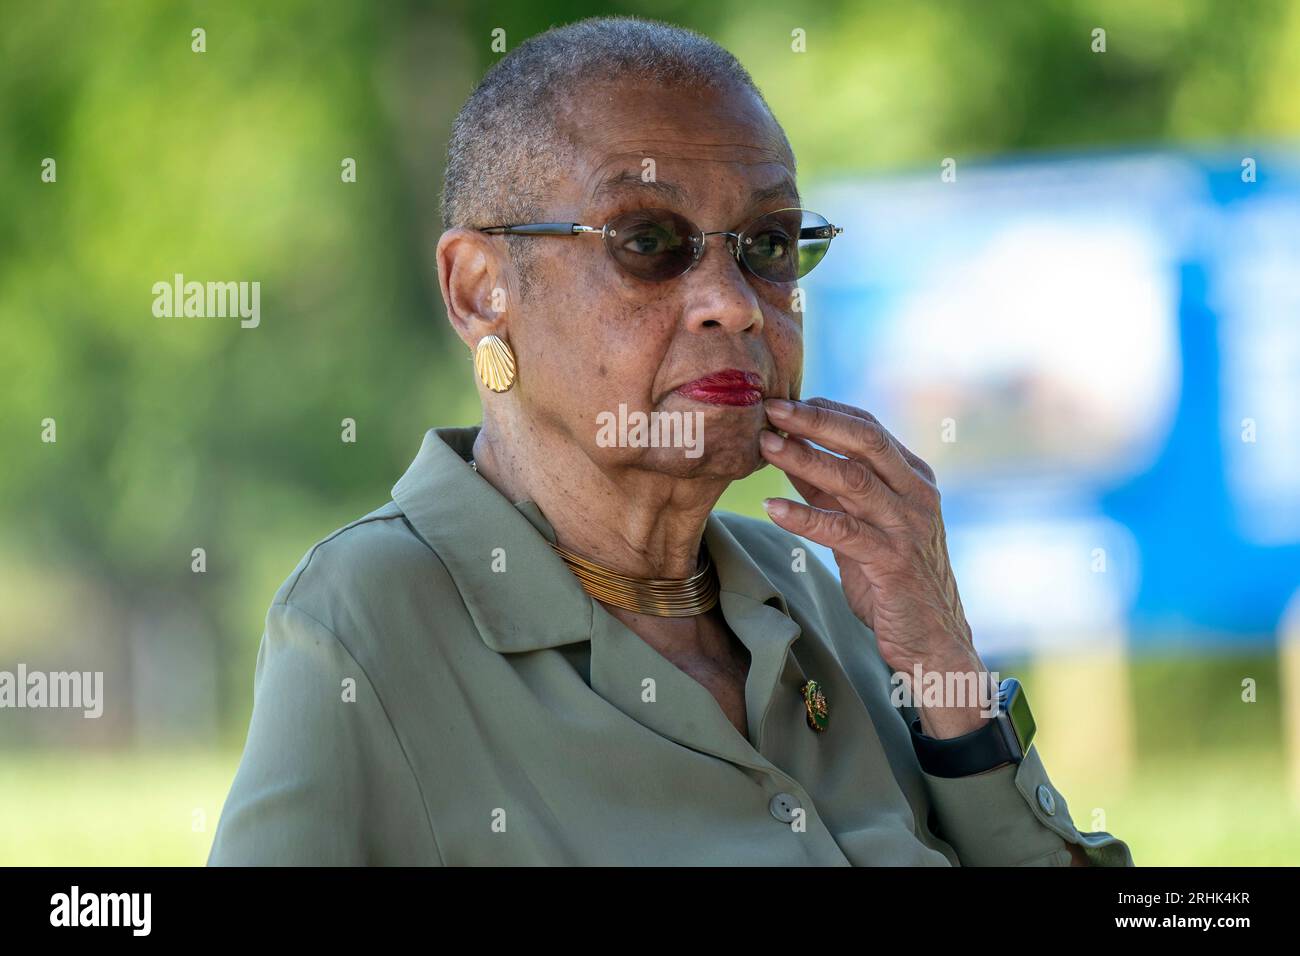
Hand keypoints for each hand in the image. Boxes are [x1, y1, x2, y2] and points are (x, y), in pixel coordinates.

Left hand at [758, 396, 989, 737]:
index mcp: (913, 478)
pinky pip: (844, 531)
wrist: (931, 640)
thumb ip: (831, 489)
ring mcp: (908, 527)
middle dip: (815, 420)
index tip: (782, 400)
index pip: (868, 427)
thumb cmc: (891, 580)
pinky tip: (774, 508)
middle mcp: (916, 495)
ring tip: (764, 446)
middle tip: (771, 408)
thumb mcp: (860, 524)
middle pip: (865, 441)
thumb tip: (790, 449)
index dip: (824, 410)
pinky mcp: (893, 562)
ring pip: (854, 481)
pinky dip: (806, 518)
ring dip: (804, 459)